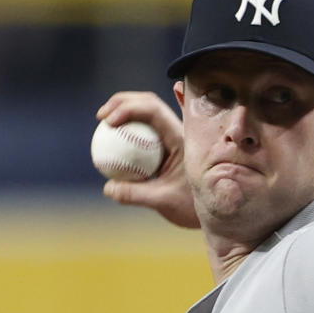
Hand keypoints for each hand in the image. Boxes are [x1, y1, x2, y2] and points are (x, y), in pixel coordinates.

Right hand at [96, 92, 199, 228]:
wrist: (212, 210)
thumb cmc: (192, 207)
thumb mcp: (163, 202)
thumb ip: (135, 195)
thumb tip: (108, 188)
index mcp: (180, 137)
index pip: (153, 110)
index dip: (128, 108)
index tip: (109, 122)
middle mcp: (178, 130)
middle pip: (147, 102)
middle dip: (121, 102)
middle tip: (101, 117)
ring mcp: (172, 136)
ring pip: (146, 113)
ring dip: (124, 110)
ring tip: (104, 122)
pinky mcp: (166, 145)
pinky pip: (145, 130)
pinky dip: (129, 127)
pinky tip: (114, 129)